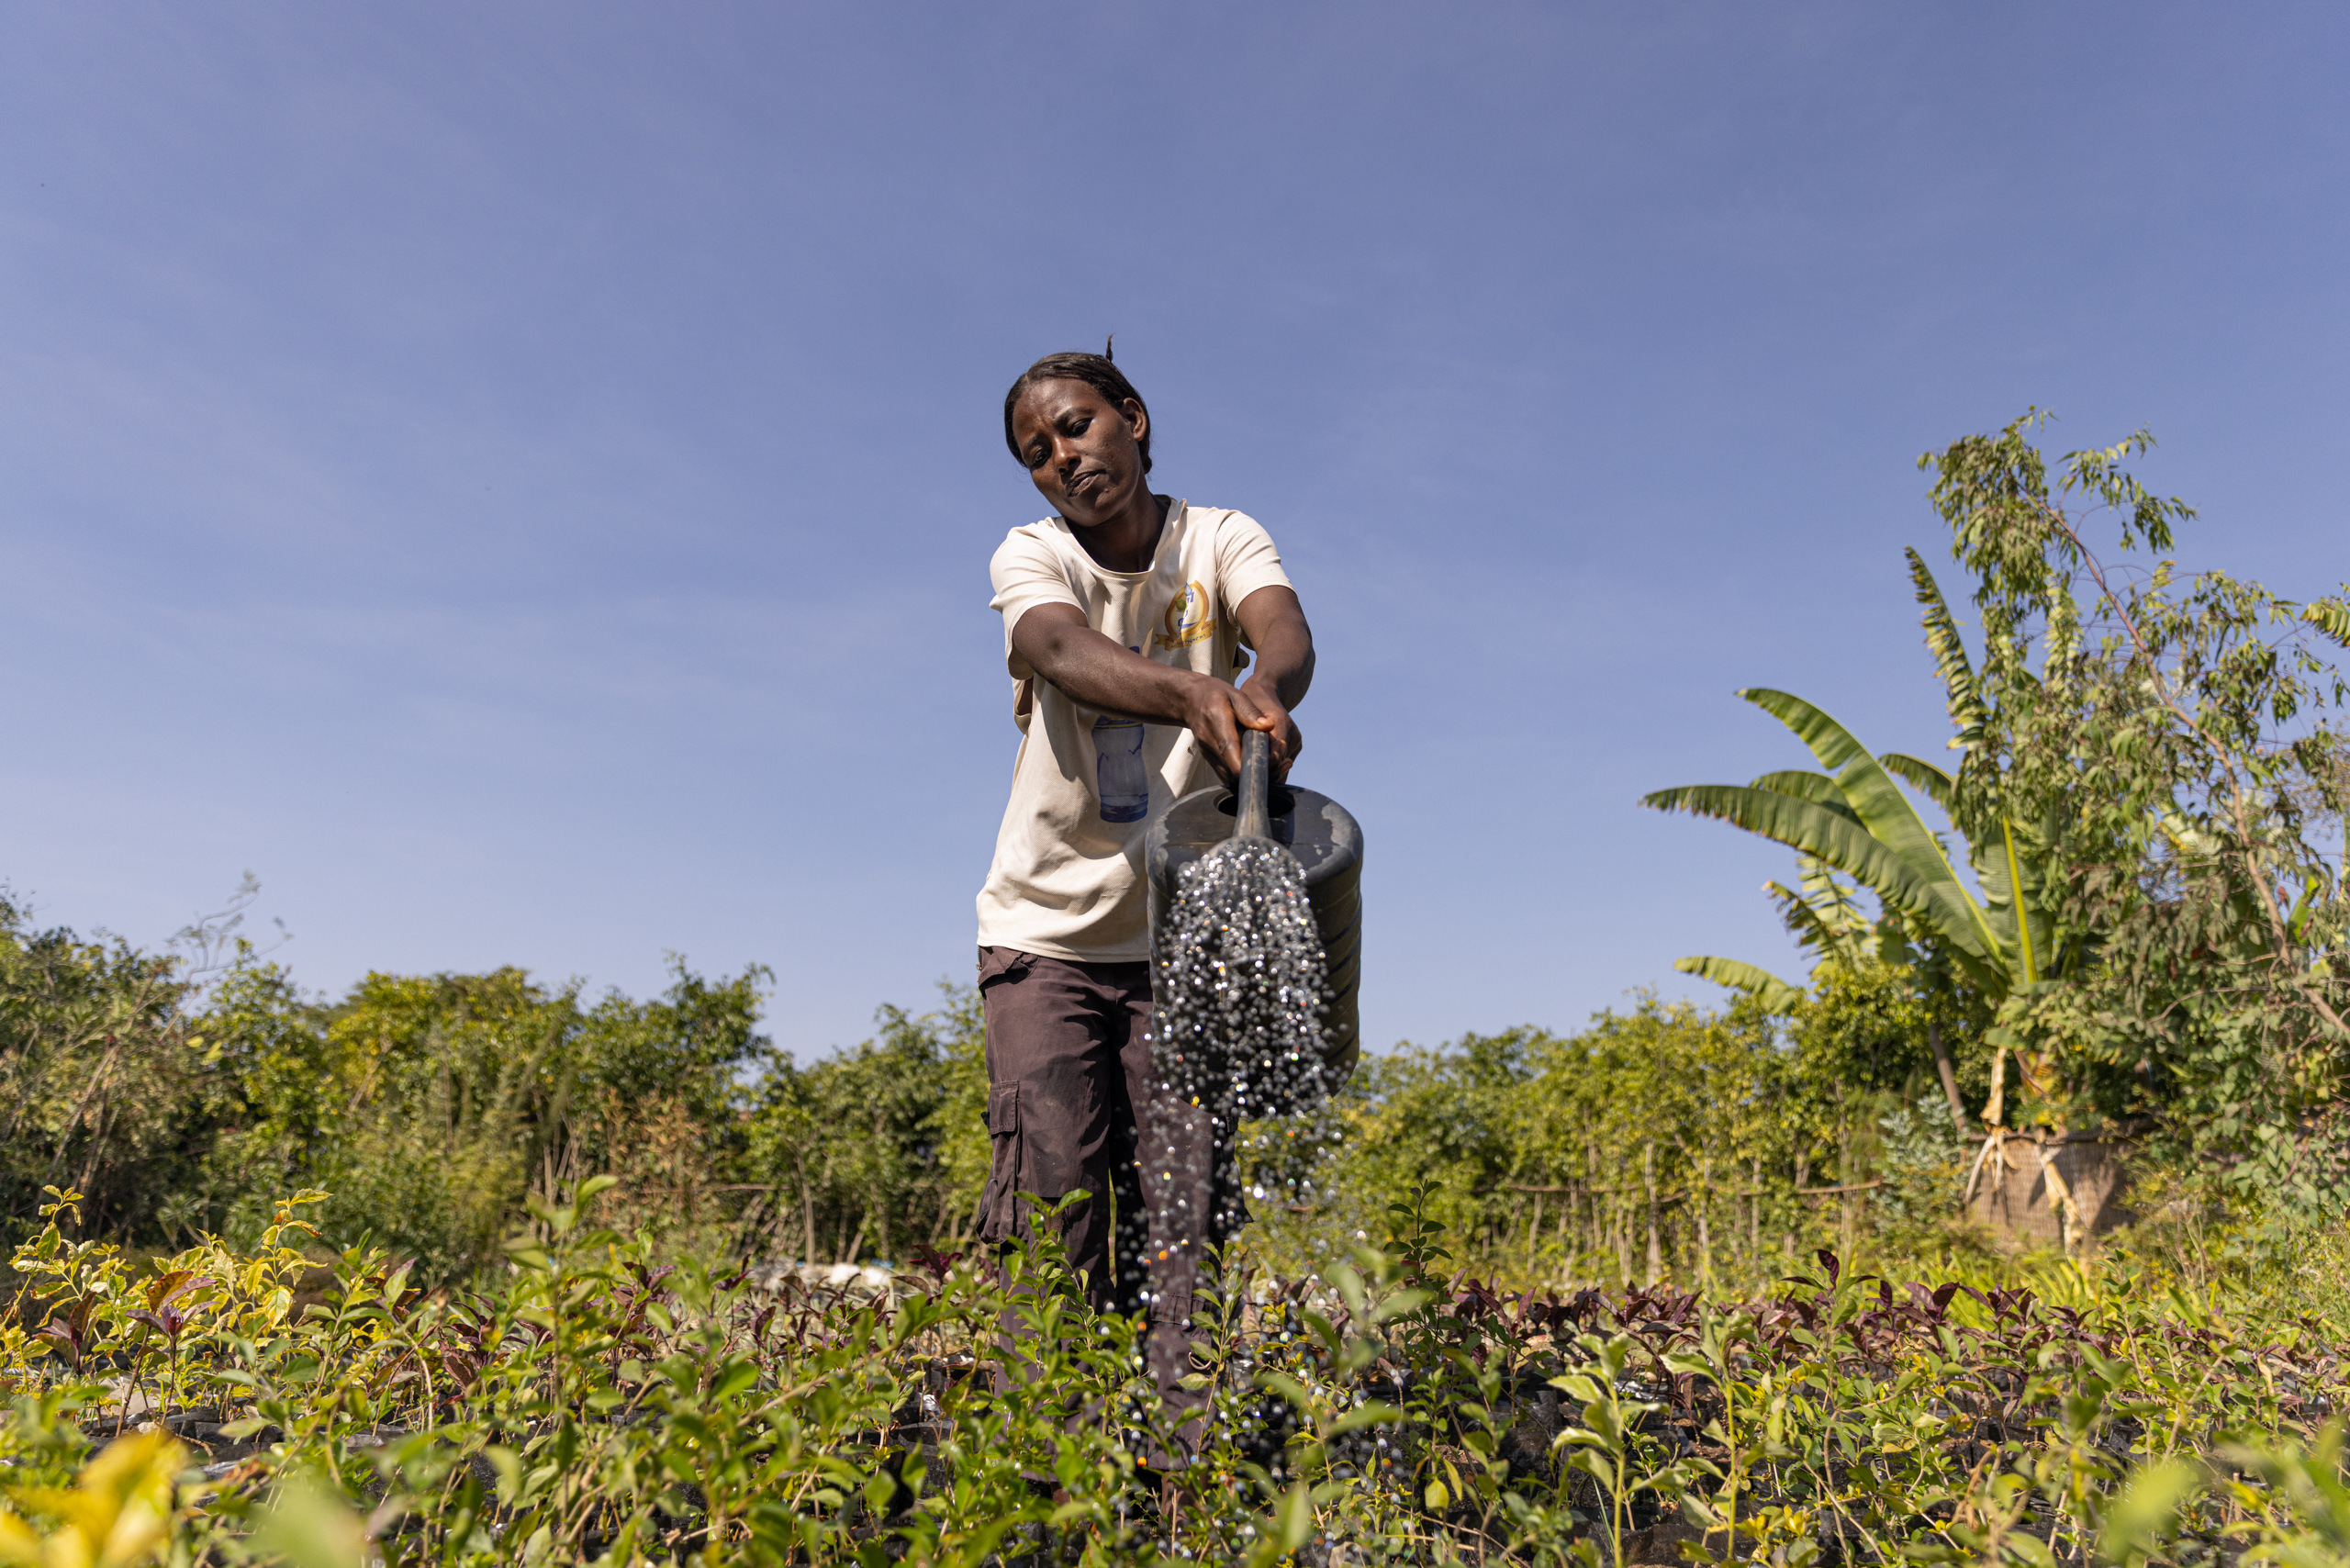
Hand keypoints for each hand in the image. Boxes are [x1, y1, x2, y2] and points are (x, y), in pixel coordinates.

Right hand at [1182, 674, 1303, 784]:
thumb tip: (1269, 726)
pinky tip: (1257, 764)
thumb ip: (1250, 712)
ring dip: (1251, 775)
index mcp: (1217, 725)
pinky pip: (1227, 775)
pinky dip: (1243, 775)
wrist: (1190, 700)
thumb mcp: (1235, 695)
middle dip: (1258, 771)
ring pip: (1231, 777)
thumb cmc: (1215, 695)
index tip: (1268, 766)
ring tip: (1273, 763)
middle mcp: (1210, 744)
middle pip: (1233, 770)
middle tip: (1282, 762)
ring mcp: (1208, 754)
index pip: (1230, 751)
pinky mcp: (1210, 760)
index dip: (1247, 765)